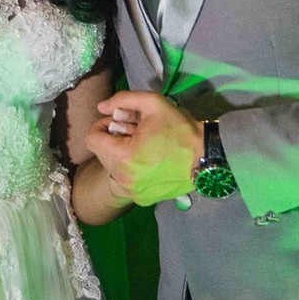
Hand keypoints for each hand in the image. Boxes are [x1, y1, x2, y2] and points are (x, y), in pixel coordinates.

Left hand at [85, 90, 203, 206]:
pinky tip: (150, 160)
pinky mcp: (142, 199)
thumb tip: (100, 107)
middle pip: (102, 153)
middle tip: (136, 132)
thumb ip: (122, 100)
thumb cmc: (179, 129)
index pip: (92, 139)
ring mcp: (133, 192)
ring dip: (122, 154)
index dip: (103, 125)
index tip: (120, 122)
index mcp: (123, 156)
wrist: (206, 157)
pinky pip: (125, 180)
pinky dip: (131, 169)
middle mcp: (124, 179)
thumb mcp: (152, 103)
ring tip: (144, 146)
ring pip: (112, 168)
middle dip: (114, 139)